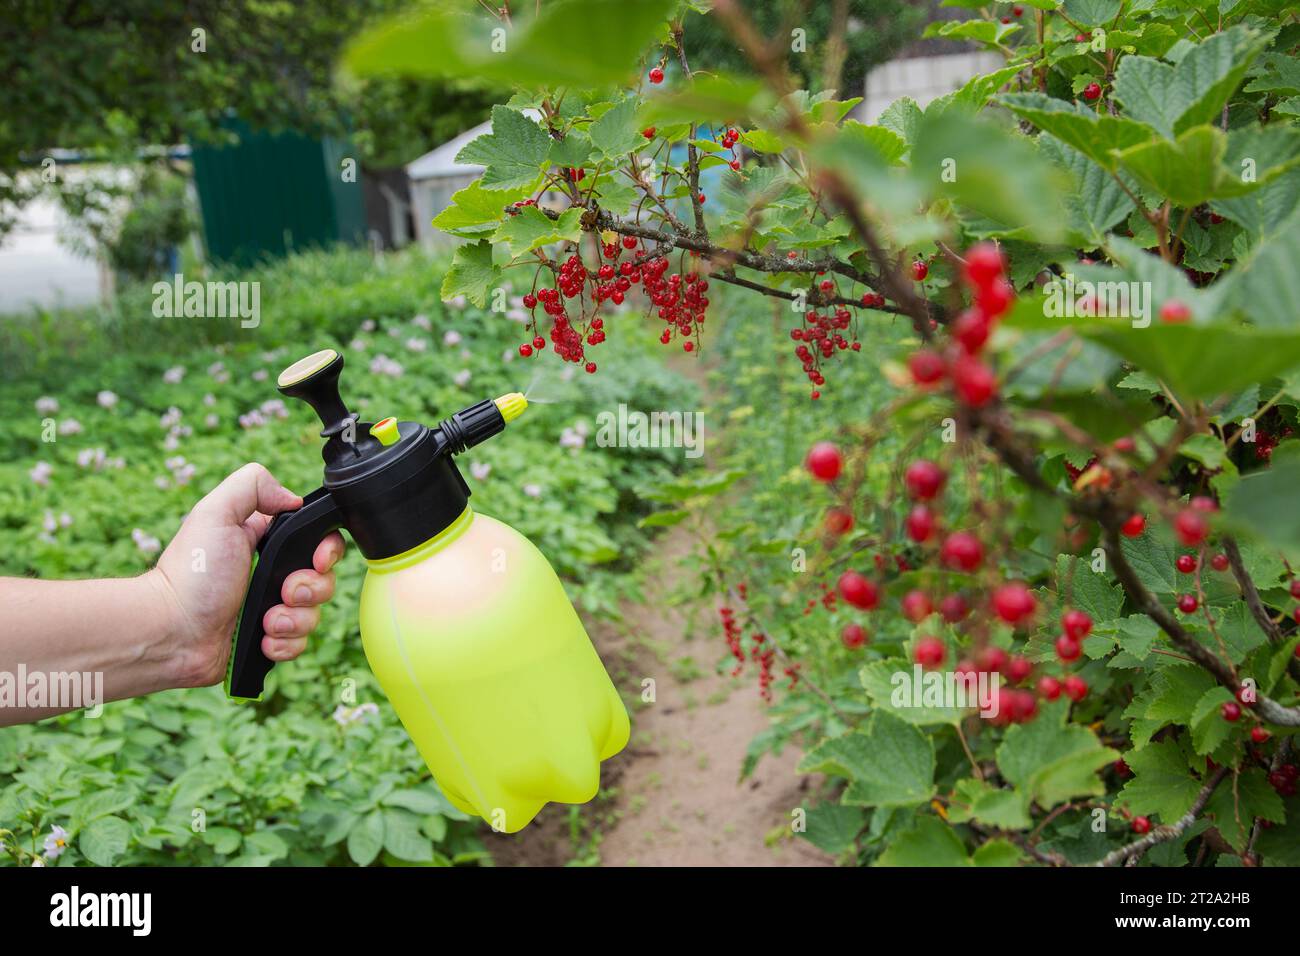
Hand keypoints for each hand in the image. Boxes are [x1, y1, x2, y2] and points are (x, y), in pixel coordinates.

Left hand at [148, 463, 344, 687]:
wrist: (172, 632)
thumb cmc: (191, 574)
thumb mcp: (215, 513)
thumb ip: (253, 485)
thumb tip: (293, 498)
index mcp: (267, 543)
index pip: (320, 541)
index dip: (327, 550)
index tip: (316, 560)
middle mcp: (273, 575)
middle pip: (325, 580)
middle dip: (311, 589)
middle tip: (283, 593)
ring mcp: (273, 610)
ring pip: (314, 615)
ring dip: (294, 620)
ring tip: (267, 622)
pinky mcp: (269, 640)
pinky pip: (299, 644)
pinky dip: (283, 644)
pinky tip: (261, 639)